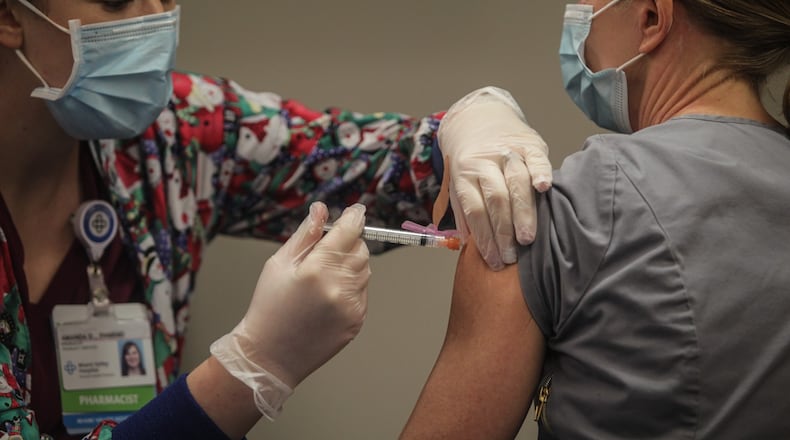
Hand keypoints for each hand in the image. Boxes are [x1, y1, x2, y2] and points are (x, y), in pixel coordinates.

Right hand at [210, 202, 369, 418]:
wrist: (270, 355)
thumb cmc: (269, 307)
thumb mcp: (278, 264)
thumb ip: (305, 234)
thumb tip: (321, 209)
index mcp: (316, 269)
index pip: (348, 232)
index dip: (354, 218)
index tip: (356, 211)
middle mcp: (338, 287)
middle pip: (361, 249)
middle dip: (349, 243)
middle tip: (328, 249)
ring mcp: (350, 306)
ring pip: (365, 270)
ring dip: (351, 265)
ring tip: (323, 278)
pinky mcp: (356, 321)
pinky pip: (362, 292)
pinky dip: (351, 287)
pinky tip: (327, 297)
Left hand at [438, 86, 551, 269]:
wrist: (479, 119)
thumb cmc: (471, 162)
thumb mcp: (459, 183)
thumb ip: (465, 212)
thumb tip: (470, 246)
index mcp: (463, 174)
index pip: (474, 209)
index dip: (484, 237)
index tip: (494, 260)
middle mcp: (484, 161)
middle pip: (496, 199)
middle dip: (504, 231)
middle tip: (512, 256)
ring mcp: (506, 150)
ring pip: (516, 182)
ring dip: (523, 212)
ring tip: (527, 239)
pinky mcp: (528, 142)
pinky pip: (535, 158)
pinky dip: (540, 171)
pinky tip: (544, 188)